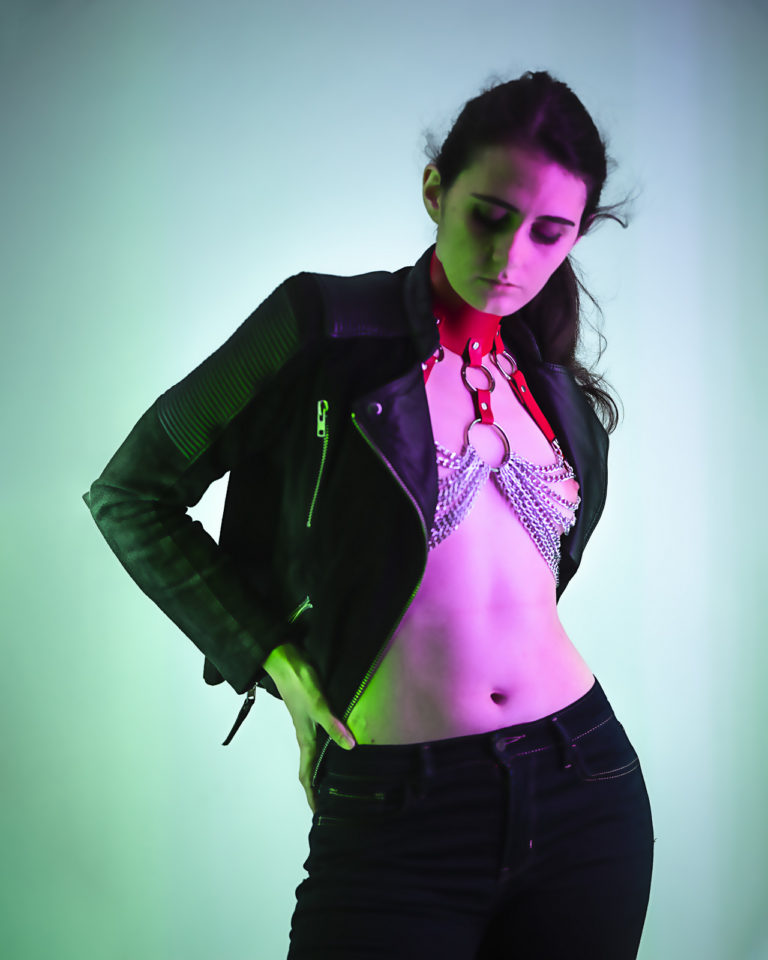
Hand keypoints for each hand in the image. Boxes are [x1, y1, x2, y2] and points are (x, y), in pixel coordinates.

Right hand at [263, 643, 355, 811]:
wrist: (286, 662)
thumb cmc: (300, 685)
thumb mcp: (319, 706)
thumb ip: (333, 726)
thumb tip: (351, 747)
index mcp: (305, 739)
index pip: (306, 774)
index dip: (311, 794)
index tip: (317, 813)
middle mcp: (306, 735)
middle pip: (310, 768)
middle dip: (317, 786)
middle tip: (330, 801)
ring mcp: (308, 724)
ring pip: (314, 753)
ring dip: (321, 768)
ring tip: (335, 778)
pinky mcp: (311, 712)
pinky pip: (319, 738)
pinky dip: (327, 748)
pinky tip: (338, 744)